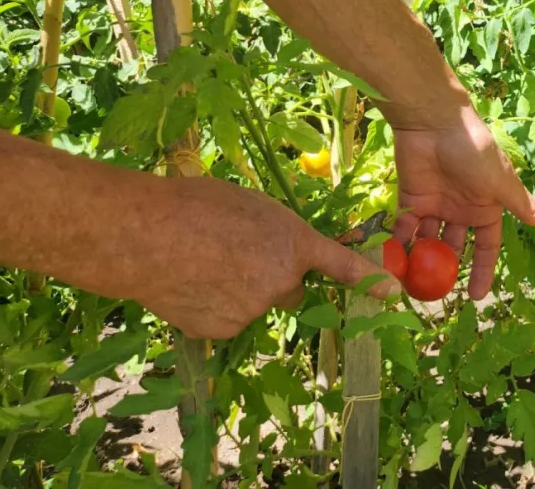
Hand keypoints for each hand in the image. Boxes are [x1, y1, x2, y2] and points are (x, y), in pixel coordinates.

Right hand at [130, 177, 398, 338]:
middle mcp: (282, 281)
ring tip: (200, 262)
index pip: (340, 264)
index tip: (390, 293)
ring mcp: (253, 309)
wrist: (144, 234)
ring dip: (238, 290)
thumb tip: (274, 250)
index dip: (367, 279)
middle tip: (236, 255)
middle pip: (289, 289)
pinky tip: (187, 283)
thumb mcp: (249, 205)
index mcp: (293, 242)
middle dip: (273, 278)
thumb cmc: (195, 204)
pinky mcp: (223, 329)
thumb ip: (274, 232)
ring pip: (255, 303)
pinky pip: (226, 318)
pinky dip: (212, 306)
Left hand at [391, 105, 534, 298]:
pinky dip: (398, 244)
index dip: (483, 269)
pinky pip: (403, 227)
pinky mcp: (410, 198)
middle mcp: (460, 208)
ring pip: (427, 240)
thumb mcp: (501, 183)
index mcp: (485, 207)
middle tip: (437, 294)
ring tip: (413, 285)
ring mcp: (434, 204)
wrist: (434, 123)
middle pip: (454, 246)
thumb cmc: (474, 152)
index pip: (486, 245)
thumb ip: (522, 204)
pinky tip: (393, 264)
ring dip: (421, 260)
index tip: (478, 296)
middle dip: (447, 268)